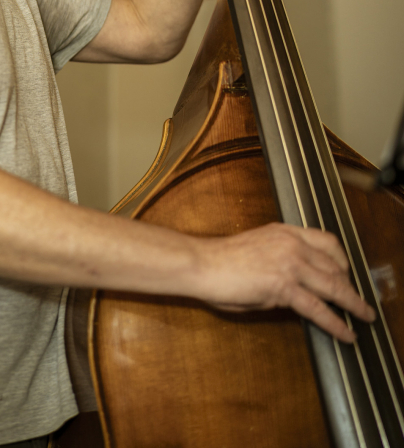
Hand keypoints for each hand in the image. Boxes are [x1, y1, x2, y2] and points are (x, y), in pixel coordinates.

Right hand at [195, 222, 375, 342]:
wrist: (202, 263)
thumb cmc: (221, 259)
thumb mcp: (259, 250)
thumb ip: (281, 262)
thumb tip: (297, 286)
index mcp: (285, 232)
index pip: (327, 241)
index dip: (343, 261)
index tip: (347, 273)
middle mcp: (291, 243)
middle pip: (335, 266)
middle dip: (350, 286)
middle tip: (357, 302)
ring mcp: (289, 263)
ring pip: (333, 286)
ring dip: (353, 304)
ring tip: (363, 316)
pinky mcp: (283, 286)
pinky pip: (318, 308)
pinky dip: (336, 323)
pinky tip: (345, 333)